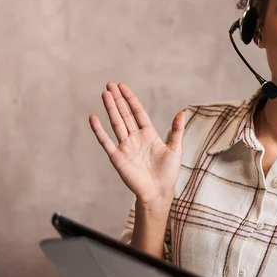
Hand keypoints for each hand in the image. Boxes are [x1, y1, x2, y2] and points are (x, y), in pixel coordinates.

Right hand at [89, 82, 185, 210]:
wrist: (159, 192)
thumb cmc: (168, 173)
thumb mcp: (176, 148)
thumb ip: (177, 130)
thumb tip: (183, 112)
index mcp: (149, 134)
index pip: (138, 112)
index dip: (131, 99)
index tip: (123, 86)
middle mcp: (135, 138)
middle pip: (125, 115)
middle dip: (118, 99)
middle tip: (110, 84)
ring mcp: (125, 147)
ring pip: (116, 123)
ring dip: (110, 109)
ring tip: (105, 94)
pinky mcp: (118, 157)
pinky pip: (106, 141)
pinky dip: (99, 131)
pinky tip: (94, 118)